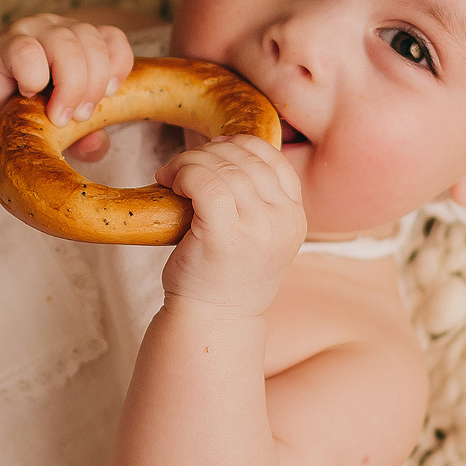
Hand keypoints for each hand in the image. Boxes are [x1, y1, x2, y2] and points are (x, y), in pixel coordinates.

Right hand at [0, 15, 133, 148]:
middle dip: (92, 86)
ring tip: (57, 117)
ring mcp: (30, 32)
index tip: (108, 98)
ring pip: (65, 44)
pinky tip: (26, 94)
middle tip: (79, 118)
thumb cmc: (20, 114)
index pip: (113, 38)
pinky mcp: (2, 44)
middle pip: (93, 42)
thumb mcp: (60, 129)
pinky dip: (33, 77)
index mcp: (79, 42)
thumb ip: (84, 136)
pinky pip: (26, 51)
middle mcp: (57, 29)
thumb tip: (98, 145)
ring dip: (69, 86)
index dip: (117, 66)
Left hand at [157, 136, 305, 316]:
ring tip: (172, 174)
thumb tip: (225, 148)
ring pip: (223, 167)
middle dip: (209, 152)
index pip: (276, 161)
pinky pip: (204, 182)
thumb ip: (257, 200)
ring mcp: (258, 228)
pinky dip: (183, 172)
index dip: (242, 146)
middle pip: (246, 160)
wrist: (212, 320)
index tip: (214, 151)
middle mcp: (283, 221)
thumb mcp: (257, 236)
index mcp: (295, 218)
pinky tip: (170, 183)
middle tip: (184, 165)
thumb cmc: (223, 275)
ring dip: (190, 161)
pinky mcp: (226, 234)